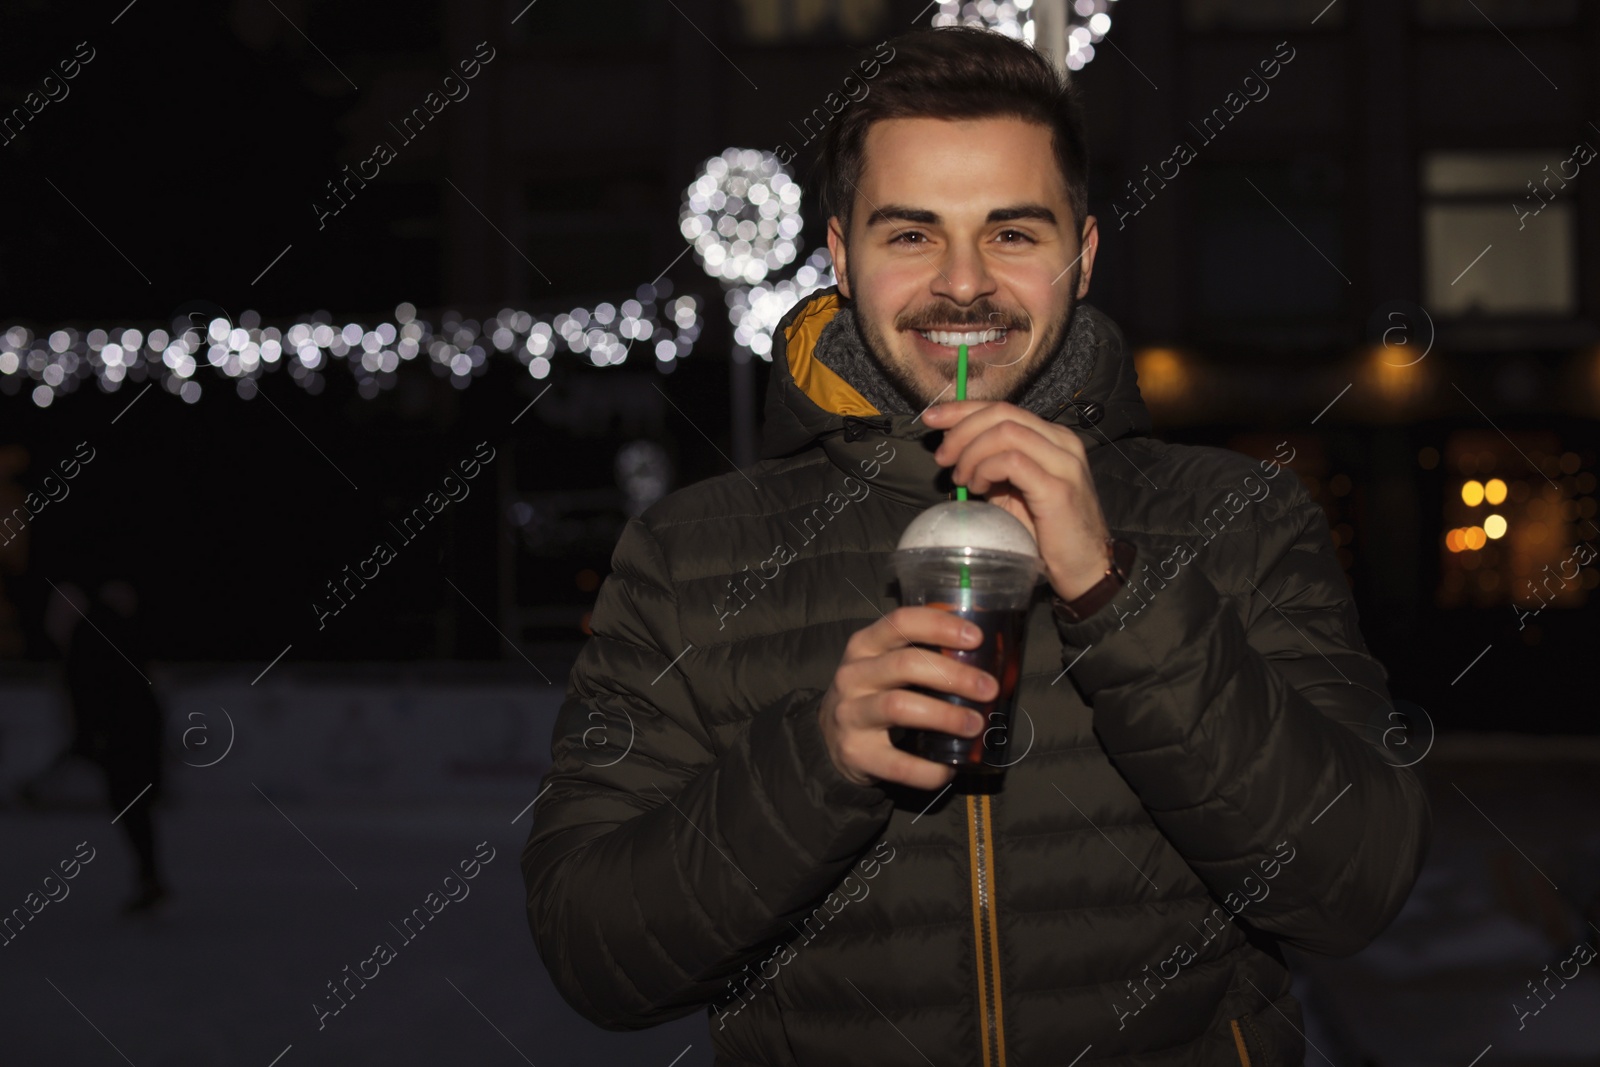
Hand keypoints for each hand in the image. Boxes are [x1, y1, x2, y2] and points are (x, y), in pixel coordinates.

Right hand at [818, 606, 999, 789]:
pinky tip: (949, 766)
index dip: (940, 626)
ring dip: (945, 716)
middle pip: (905, 665)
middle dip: (954, 676)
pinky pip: (897, 763)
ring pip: (899, 707)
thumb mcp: (884, 665)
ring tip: (975, 725)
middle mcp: (853, 675)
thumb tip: (985, 662)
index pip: (901, 622)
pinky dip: (929, 768)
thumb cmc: (872, 693)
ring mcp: (850, 714)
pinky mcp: (855, 753)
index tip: (976, 638)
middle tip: (988, 688)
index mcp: (865, 645)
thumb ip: (921, 656)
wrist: (829, 738)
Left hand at [924, 400, 1111, 602]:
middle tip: (942, 457)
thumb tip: (955, 450)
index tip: (932, 419)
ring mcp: (1063, 463)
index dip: (963, 409)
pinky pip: (1012, 461)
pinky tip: (979, 488)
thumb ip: (992, 467)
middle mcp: (1062, 442)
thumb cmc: (1048, 534)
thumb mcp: (1014, 492)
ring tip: (962, 479)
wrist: (1086, 568)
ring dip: (972, 452)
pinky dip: (986, 469)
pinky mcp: (1058, 488)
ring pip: (1005, 432)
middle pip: (1002, 413)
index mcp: (1052, 438)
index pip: (1003, 409)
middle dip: (961, 428)